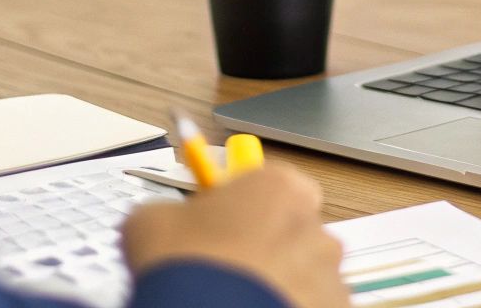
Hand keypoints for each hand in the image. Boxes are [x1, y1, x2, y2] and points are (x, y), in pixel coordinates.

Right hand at [121, 165, 346, 307]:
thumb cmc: (185, 262)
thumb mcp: (152, 222)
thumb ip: (172, 213)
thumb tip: (167, 221)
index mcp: (280, 187)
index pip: (272, 185)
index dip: (244, 206)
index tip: (221, 224)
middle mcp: (315, 224)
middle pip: (291, 231)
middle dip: (263, 248)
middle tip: (225, 270)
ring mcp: (329, 272)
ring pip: (303, 274)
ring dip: (276, 283)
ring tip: (236, 299)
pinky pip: (311, 304)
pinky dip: (287, 307)